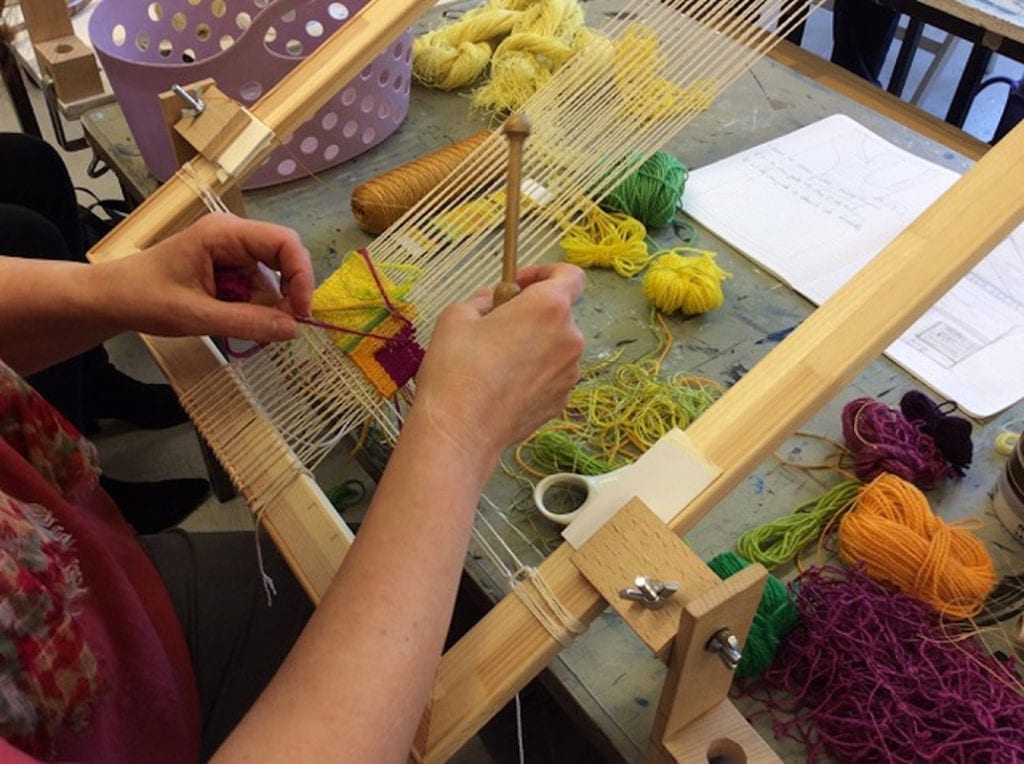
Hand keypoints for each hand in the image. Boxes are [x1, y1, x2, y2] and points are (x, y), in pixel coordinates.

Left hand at [99, 212, 313, 340]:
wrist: (109, 298)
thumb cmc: (144, 298)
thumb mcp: (197, 316)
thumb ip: (248, 322)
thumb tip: (295, 330)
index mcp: (224, 233)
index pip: (284, 243)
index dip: (301, 276)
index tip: (301, 313)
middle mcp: (234, 236)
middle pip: (283, 260)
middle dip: (286, 296)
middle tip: (278, 328)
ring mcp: (232, 252)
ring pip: (271, 281)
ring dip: (265, 308)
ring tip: (234, 326)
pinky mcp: (228, 269)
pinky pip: (256, 289)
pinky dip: (252, 310)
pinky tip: (229, 320)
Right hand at [412, 262, 584, 461]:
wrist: (460, 432)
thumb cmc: (456, 370)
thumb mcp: (457, 316)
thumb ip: (484, 299)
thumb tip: (494, 303)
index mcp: (549, 308)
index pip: (571, 275)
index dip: (546, 272)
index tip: (520, 283)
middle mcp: (570, 338)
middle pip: (559, 313)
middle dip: (531, 312)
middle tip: (496, 324)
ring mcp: (570, 374)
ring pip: (555, 346)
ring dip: (534, 343)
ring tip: (495, 359)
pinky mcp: (562, 401)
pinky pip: (552, 374)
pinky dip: (534, 372)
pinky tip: (503, 385)